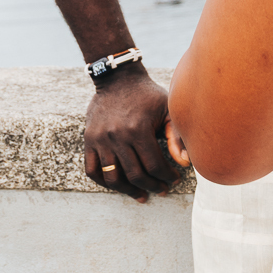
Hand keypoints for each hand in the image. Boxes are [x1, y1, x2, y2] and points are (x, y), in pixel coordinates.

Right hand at [84, 69, 190, 200]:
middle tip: (161, 189)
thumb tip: (184, 163)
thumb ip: (176, 135)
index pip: (154, 165)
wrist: (118, 78)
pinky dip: (104, 182)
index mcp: (138, 129)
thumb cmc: (148, 95)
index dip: (167, 177)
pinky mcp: (89, 139)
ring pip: (113, 178)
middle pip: (135, 175)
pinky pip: (92, 170)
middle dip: (152, 186)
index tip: (174, 179)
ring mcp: (101, 139)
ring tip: (141, 194)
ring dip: (129, 191)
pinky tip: (118, 184)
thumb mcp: (167, 109)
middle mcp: (117, 136)